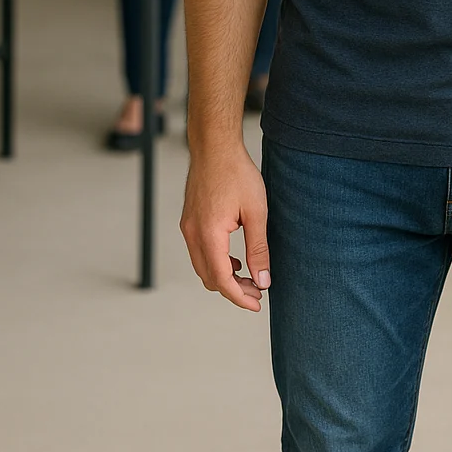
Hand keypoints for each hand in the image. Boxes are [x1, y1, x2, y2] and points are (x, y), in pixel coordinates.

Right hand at [180, 142, 269, 310]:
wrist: (215, 147)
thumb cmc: (237, 174)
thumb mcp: (256, 212)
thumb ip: (258, 248)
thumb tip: (263, 280)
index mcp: (209, 235)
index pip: (222, 280)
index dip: (239, 297)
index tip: (257, 304)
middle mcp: (193, 234)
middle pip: (209, 278)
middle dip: (233, 290)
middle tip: (258, 291)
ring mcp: (188, 228)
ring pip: (202, 267)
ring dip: (224, 277)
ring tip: (250, 277)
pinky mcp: (189, 221)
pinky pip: (199, 253)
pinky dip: (216, 263)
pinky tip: (235, 260)